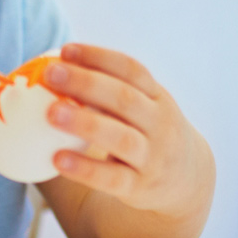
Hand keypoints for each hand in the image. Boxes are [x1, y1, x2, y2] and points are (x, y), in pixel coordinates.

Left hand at [42, 43, 212, 227]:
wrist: (187, 181)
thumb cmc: (147, 134)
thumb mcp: (142, 109)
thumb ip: (109, 92)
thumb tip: (52, 69)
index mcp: (157, 98)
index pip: (131, 70)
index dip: (99, 58)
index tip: (66, 50)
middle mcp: (160, 124)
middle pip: (124, 99)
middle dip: (86, 83)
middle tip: (50, 74)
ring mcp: (153, 157)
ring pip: (121, 138)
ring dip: (85, 123)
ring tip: (51, 113)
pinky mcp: (141, 187)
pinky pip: (111, 178)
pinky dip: (85, 169)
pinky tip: (57, 159)